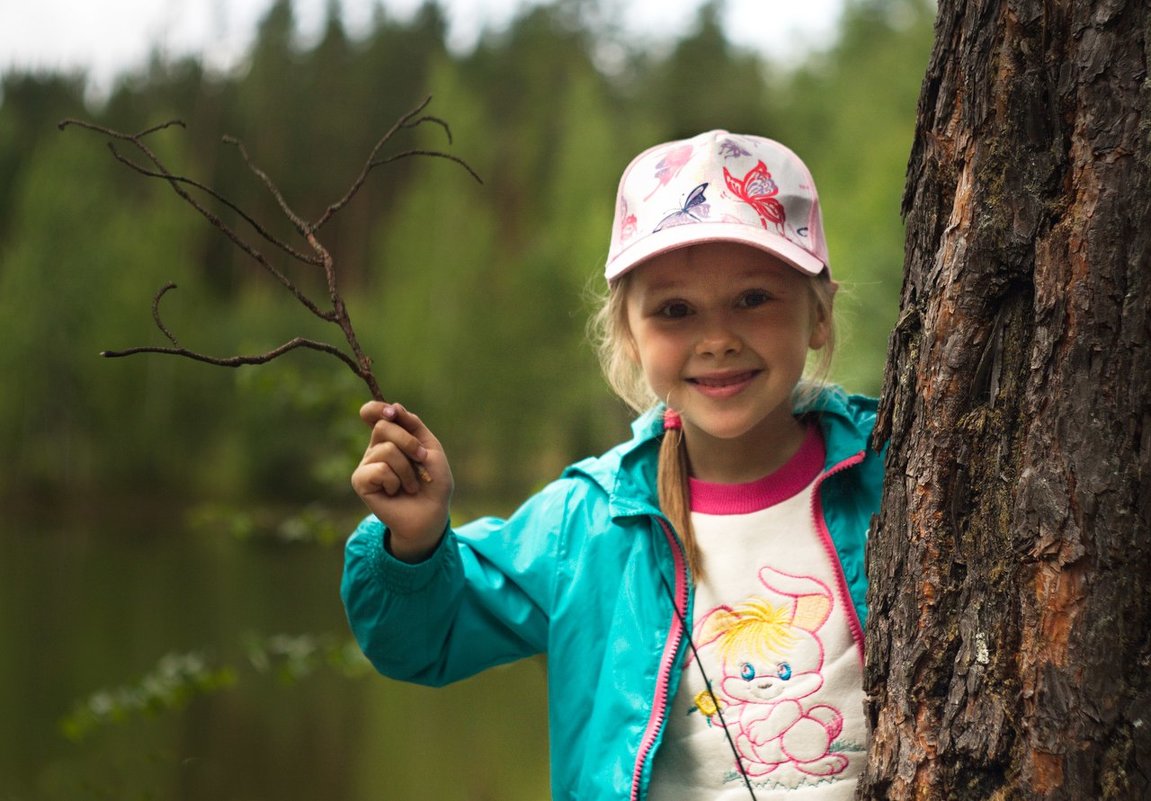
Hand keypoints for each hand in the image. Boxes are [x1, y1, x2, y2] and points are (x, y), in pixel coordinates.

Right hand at [351, 401, 453, 561]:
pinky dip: (396, 481)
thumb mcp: (430, 448)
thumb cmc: (433, 482)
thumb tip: (393, 407)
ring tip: (411, 484)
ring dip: (408, 469)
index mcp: (390, 437)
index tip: (392, 413)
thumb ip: (413, 425)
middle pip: (383, 426)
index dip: (378, 408)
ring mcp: (366, 465)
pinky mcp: (360, 482)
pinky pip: (379, 470)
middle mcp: (375, 448)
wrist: (432, 513)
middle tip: (421, 460)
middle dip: (409, 442)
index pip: (373, 413)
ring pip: (386, 450)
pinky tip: (396, 492)